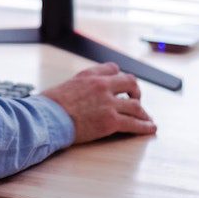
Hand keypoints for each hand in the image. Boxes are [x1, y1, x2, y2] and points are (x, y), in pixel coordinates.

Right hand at [41, 62, 155, 143]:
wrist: (48, 118)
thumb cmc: (50, 105)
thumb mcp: (65, 85)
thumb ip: (79, 85)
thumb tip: (79, 91)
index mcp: (90, 75)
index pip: (113, 68)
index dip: (119, 77)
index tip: (121, 85)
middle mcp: (102, 86)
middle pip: (130, 82)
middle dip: (136, 91)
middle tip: (137, 99)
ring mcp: (108, 103)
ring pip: (135, 105)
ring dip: (143, 112)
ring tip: (147, 118)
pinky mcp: (111, 121)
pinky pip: (134, 123)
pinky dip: (145, 127)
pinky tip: (150, 128)